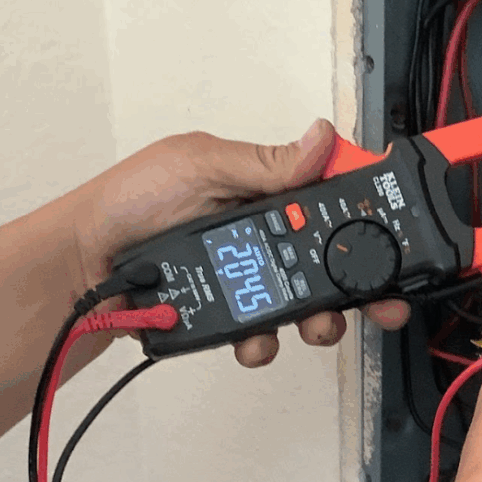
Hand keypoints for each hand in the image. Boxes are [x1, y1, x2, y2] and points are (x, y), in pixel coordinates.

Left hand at [67, 119, 408, 365]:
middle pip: (335, 260)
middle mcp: (268, 236)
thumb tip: (319, 137)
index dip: (371, 217)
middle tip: (386, 300)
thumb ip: (263, 163)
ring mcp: (253, 279)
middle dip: (365, 282)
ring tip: (316, 326)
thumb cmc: (131, 202)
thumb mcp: (199, 166)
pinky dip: (266, 343)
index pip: (333, 200)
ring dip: (325, 319)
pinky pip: (266, 335)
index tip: (398, 235)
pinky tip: (253, 341)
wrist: (83, 269)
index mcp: (268, 191)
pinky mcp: (234, 316)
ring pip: (310, 304)